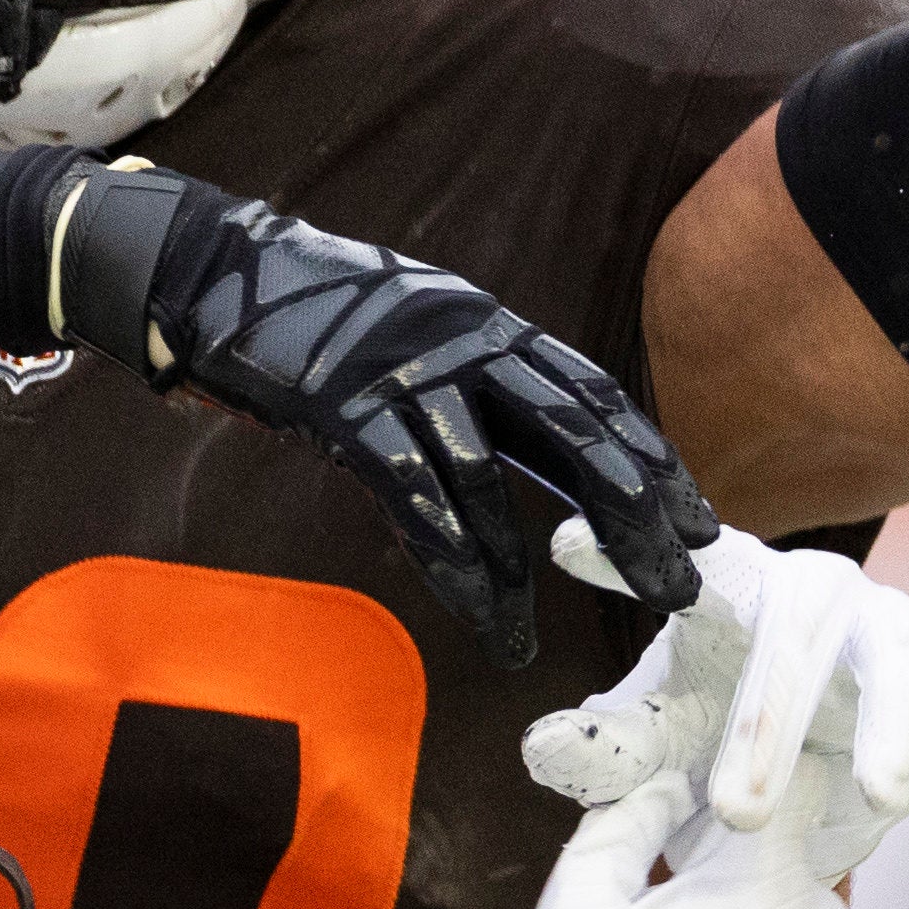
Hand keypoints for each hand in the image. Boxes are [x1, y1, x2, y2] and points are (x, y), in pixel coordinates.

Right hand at [56, 164, 713, 665]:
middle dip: (633, 516)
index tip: (699, 523)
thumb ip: (483, 383)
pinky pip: (416, 496)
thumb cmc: (316, 314)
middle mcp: (465, 337)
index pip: (595, 397)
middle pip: (576, 434)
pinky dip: (451, 562)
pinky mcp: (346, 406)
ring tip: (531, 636)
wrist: (210, 272)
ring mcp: (406, 370)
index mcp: (490, 322)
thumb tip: (551, 455)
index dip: (654, 460)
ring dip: (518, 570)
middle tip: (675, 587)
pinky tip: (477, 612)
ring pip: (490, 480)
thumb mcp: (422, 331)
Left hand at [526, 523, 908, 875]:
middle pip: (799, 635)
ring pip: (904, 659)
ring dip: (893, 727)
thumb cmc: (726, 716)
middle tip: (736, 815)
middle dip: (774, 726)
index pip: (680, 571)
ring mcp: (899, 635)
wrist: (822, 736)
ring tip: (878, 798)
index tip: (569, 547)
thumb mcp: (658, 737)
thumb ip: (606, 750)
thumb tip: (539, 750)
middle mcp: (823, 598)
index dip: (631, 559)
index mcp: (737, 590)